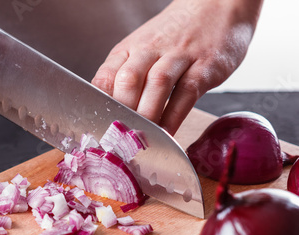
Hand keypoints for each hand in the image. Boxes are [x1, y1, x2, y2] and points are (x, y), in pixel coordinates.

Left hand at [92, 0, 262, 134]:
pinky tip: (167, 135)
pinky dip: (174, 117)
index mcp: (128, 49)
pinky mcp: (204, 66)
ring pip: (157, 85)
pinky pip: (187, 93)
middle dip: (123, 112)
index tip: (99, 130)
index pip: (105, 78)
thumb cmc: (174, 36)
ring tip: (143, 140)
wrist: (216, 6)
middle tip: (121, 139)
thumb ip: (125, 78)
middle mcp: (150, 50)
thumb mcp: (141, 50)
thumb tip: (107, 114)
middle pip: (128, 81)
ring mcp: (178, 56)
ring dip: (148, 116)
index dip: (99, 106)